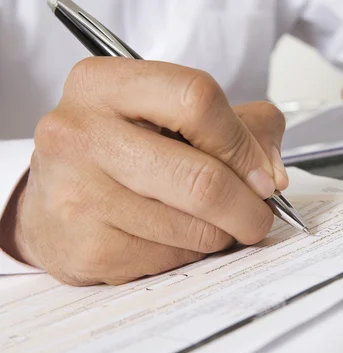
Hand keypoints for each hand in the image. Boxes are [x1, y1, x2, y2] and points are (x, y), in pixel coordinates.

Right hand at [1, 57, 287, 285]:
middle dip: (248, 207)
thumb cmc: (120, 153)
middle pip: (202, 178)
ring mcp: (77, 193)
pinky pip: (171, 260)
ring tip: (211, 223)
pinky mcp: (85, 247)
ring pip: (194, 228)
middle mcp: (80, 133)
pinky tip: (173, 238)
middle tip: (258, 215)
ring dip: (222, 233)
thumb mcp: (172, 116)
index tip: (263, 175)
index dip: (243, 144)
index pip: (197, 99)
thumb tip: (272, 175)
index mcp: (104, 85)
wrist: (52, 200)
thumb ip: (241, 126)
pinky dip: (190, 254)